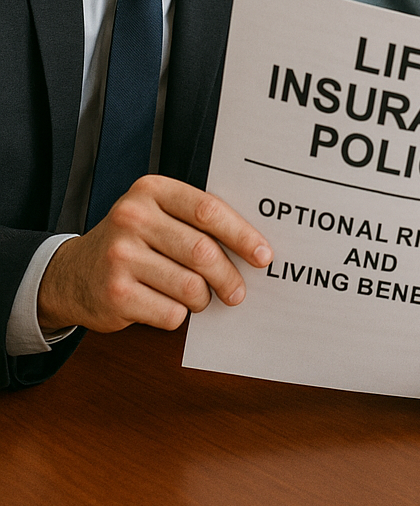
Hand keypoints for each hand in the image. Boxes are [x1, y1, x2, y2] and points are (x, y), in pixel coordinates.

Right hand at [37, 175, 272, 332]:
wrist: (71, 274)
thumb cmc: (134, 242)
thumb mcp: (158, 215)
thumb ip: (197, 220)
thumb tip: (254, 247)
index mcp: (151, 190)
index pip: (208, 210)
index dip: (242, 234)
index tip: (263, 255)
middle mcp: (132, 218)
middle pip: (203, 252)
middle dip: (229, 276)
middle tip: (238, 291)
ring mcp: (120, 256)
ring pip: (190, 286)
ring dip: (204, 299)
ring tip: (201, 298)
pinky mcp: (114, 294)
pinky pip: (170, 312)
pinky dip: (179, 315)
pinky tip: (169, 306)